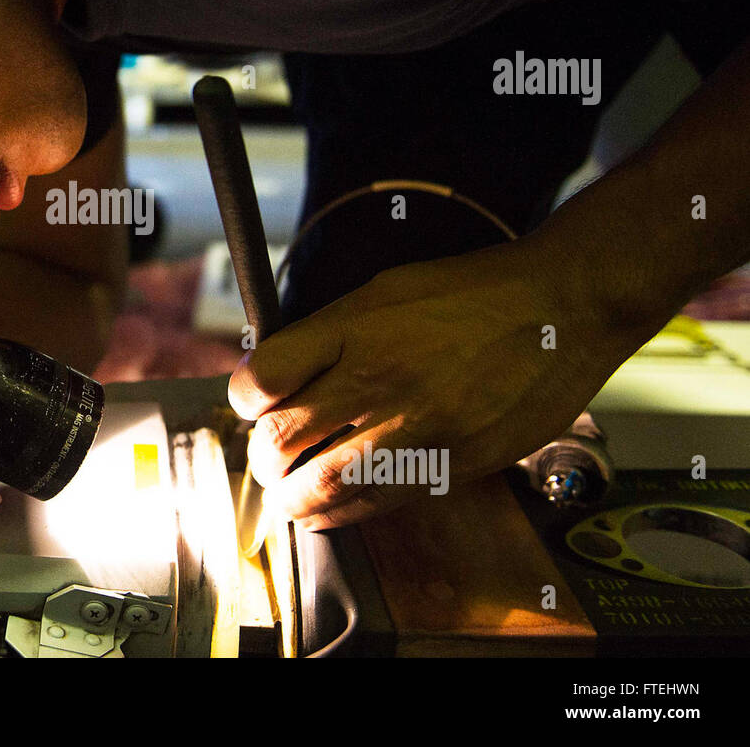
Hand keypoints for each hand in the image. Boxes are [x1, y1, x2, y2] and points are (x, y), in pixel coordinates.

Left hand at [228, 238, 640, 529]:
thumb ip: (328, 336)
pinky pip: (375, 505)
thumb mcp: (383, 292)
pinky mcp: (451, 464)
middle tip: (268, 457)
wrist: (561, 307)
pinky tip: (329, 507)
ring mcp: (415, 427)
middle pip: (281, 439)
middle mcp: (377, 379)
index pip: (262, 378)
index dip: (244, 399)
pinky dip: (338, 513)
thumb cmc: (473, 294)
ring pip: (321, 485)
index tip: (251, 405)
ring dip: (292, 496)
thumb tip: (276, 375)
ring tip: (290, 491)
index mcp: (353, 329)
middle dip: (263, 457)